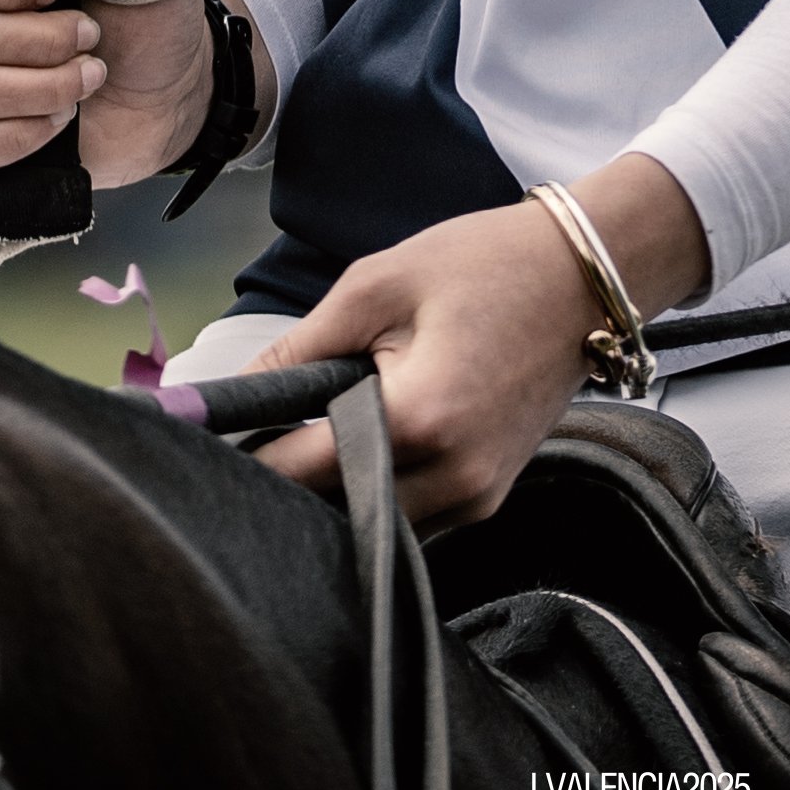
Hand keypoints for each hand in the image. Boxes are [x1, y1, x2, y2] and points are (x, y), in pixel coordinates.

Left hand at [252, 153, 709, 528]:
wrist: (585, 275)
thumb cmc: (483, 263)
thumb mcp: (378, 285)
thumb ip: (302, 348)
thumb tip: (234, 395)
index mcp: (420, 423)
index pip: (304, 470)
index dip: (248, 458)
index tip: (204, 446)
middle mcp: (453, 482)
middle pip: (336, 514)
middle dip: (289, 485)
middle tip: (249, 443)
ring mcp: (478, 499)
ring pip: (376, 526)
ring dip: (336, 493)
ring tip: (301, 441)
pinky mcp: (490, 497)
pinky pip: (414, 517)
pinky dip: (378, 491)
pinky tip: (357, 446)